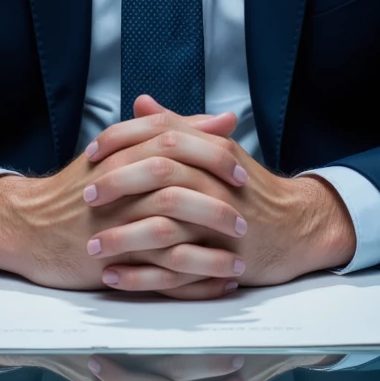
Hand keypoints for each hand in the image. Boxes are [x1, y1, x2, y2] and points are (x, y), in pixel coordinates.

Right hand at [0, 106, 243, 296]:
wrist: (29, 227)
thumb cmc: (82, 189)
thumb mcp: (123, 152)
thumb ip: (176, 133)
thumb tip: (225, 120)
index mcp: (123, 152)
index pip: (174, 143)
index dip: (212, 157)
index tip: (242, 171)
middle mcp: (118, 185)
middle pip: (175, 186)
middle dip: (215, 203)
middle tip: (245, 214)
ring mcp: (113, 225)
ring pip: (169, 234)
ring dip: (209, 248)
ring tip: (239, 254)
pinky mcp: (109, 261)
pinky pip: (157, 275)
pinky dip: (191, 281)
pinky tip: (217, 284)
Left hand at [86, 96, 356, 288]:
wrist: (294, 227)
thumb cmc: (246, 188)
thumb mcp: (215, 150)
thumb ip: (178, 126)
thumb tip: (141, 103)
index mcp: (213, 150)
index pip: (164, 133)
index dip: (123, 139)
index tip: (91, 152)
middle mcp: (217, 182)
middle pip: (161, 174)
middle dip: (117, 185)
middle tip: (85, 196)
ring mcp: (220, 225)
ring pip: (164, 227)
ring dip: (123, 238)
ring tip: (91, 246)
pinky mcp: (221, 262)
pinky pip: (174, 273)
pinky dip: (140, 277)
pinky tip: (113, 277)